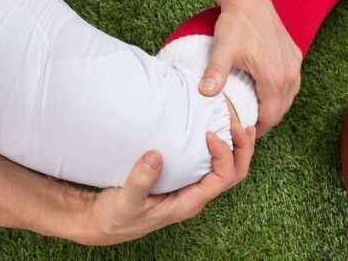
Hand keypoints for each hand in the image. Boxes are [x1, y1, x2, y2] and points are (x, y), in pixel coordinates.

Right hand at [78, 122, 254, 245]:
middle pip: (234, 174)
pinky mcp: (182, 178)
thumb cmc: (117, 216)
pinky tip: (214, 130)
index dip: (224, 155)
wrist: (104, 222)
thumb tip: (155, 156)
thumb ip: (140, 181)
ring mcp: (191, 187)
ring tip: (237, 124)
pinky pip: (210, 163)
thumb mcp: (126, 201)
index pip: (221, 179)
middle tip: (239, 125)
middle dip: (242, 150)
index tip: (210, 134)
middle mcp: (195, 195)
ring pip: (226, 169)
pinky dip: (220, 147)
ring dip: (236, 148)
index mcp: (189, 203)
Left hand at [199, 0, 301, 135]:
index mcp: (275, 77)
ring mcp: (295, 64)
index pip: (270, 117)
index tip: (241, 133)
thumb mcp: (223, 50)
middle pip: (281, 110)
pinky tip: (264, 91)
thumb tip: (204, 94)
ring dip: (274, 107)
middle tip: (245, 125)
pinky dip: (280, 92)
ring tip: (254, 111)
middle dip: (265, 121)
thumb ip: (215, 73)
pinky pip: (291, 82)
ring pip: (288, 97)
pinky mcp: (295, 55)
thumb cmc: (236, 24)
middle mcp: (290, 73)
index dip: (256, 129)